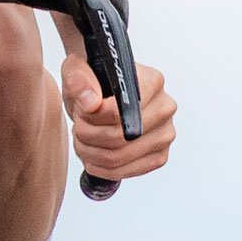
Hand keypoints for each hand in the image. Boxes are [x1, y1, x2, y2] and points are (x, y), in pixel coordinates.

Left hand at [61, 56, 175, 180]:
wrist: (99, 94)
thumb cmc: (92, 80)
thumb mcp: (77, 69)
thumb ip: (79, 79)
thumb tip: (91, 102)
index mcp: (152, 82)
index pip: (121, 110)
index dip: (94, 116)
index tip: (81, 111)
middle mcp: (164, 108)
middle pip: (120, 136)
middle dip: (89, 135)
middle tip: (77, 126)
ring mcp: (164, 134)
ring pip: (121, 156)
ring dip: (91, 152)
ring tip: (81, 139)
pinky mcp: (158, 156)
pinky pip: (127, 171)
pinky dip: (102, 167)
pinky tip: (90, 154)